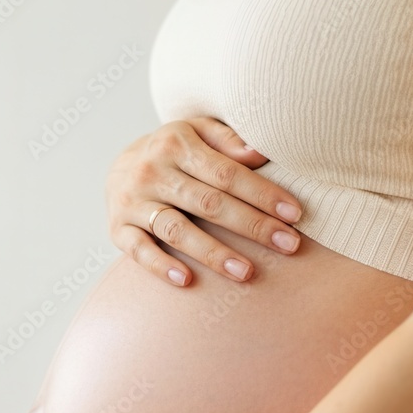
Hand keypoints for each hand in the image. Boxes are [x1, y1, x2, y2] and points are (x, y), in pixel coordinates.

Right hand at [105, 117, 303, 285]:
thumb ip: (227, 140)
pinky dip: (161, 266)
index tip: (294, 214)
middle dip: (252, 226)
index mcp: (175, 144)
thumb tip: (260, 154)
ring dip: (213, 253)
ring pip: (176, 230)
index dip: (262, 194)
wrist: (118, 168)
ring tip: (246, 272)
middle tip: (289, 245)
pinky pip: (139, 251)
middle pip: (208, 203)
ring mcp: (132, 202)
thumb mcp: (197, 132)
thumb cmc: (173, 153)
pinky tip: (187, 280)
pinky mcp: (117, 229)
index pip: (226, 173)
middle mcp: (151, 171)